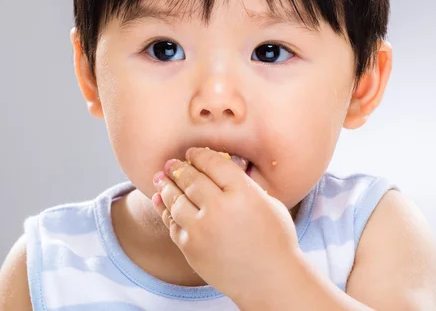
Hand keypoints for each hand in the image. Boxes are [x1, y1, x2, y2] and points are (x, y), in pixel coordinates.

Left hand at [151, 147, 300, 306]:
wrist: (270, 282)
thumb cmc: (275, 241)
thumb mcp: (268, 203)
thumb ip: (244, 185)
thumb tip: (220, 168)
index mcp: (243, 193)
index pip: (213, 163)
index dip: (199, 155)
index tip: (192, 153)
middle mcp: (219, 208)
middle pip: (191, 179)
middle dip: (178, 168)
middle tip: (171, 163)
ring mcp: (201, 229)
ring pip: (176, 200)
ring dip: (166, 186)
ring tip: (160, 179)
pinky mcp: (191, 248)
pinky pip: (173, 223)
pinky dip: (165, 210)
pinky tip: (160, 201)